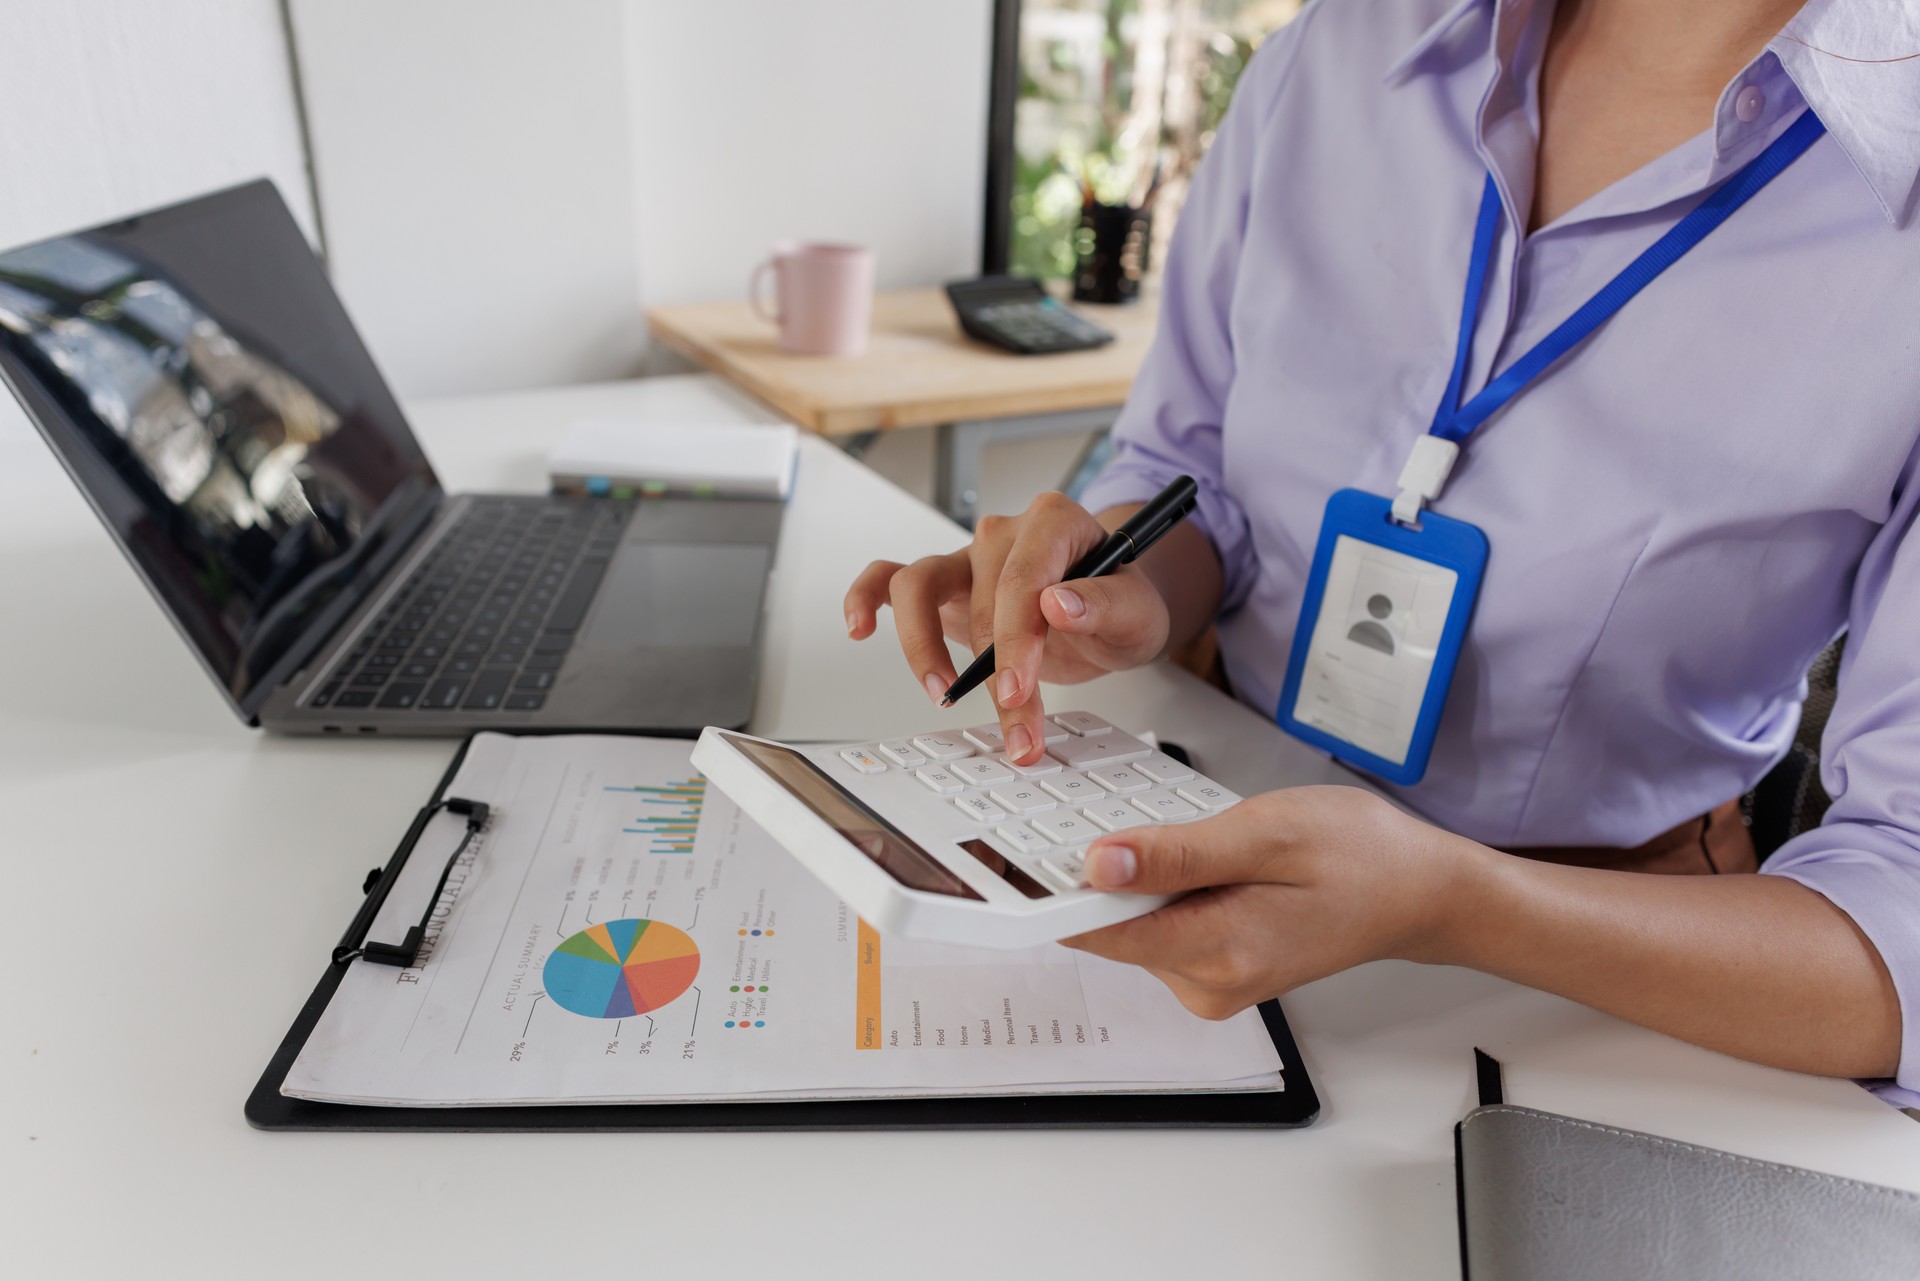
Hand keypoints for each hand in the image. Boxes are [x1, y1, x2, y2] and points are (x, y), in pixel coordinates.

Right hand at [842, 492, 1169, 762]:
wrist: (1106, 612)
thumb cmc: (1119, 606)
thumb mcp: (1139, 613)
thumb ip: (1106, 604)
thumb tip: (1058, 603)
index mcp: (1054, 523)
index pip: (1022, 578)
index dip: (1016, 640)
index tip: (1018, 691)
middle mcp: (1003, 534)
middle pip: (980, 599)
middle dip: (994, 675)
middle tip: (1016, 729)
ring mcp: (966, 558)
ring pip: (917, 584)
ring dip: (923, 646)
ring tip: (941, 694)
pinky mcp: (943, 585)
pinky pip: (887, 578)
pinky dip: (866, 598)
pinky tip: (859, 629)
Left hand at [1060, 786, 1484, 1018]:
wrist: (1419, 890)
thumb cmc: (1361, 856)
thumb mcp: (1265, 833)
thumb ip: (1177, 854)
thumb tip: (1098, 866)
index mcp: (1220, 950)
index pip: (1100, 933)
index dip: (1052, 893)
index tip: (1010, 860)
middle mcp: (1210, 982)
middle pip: (1115, 927)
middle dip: (1108, 872)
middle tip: (1128, 819)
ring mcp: (1214, 982)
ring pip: (1137, 924)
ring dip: (1143, 878)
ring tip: (1193, 837)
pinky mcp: (1217, 970)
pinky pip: (1164, 926)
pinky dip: (1166, 890)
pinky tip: (1201, 859)